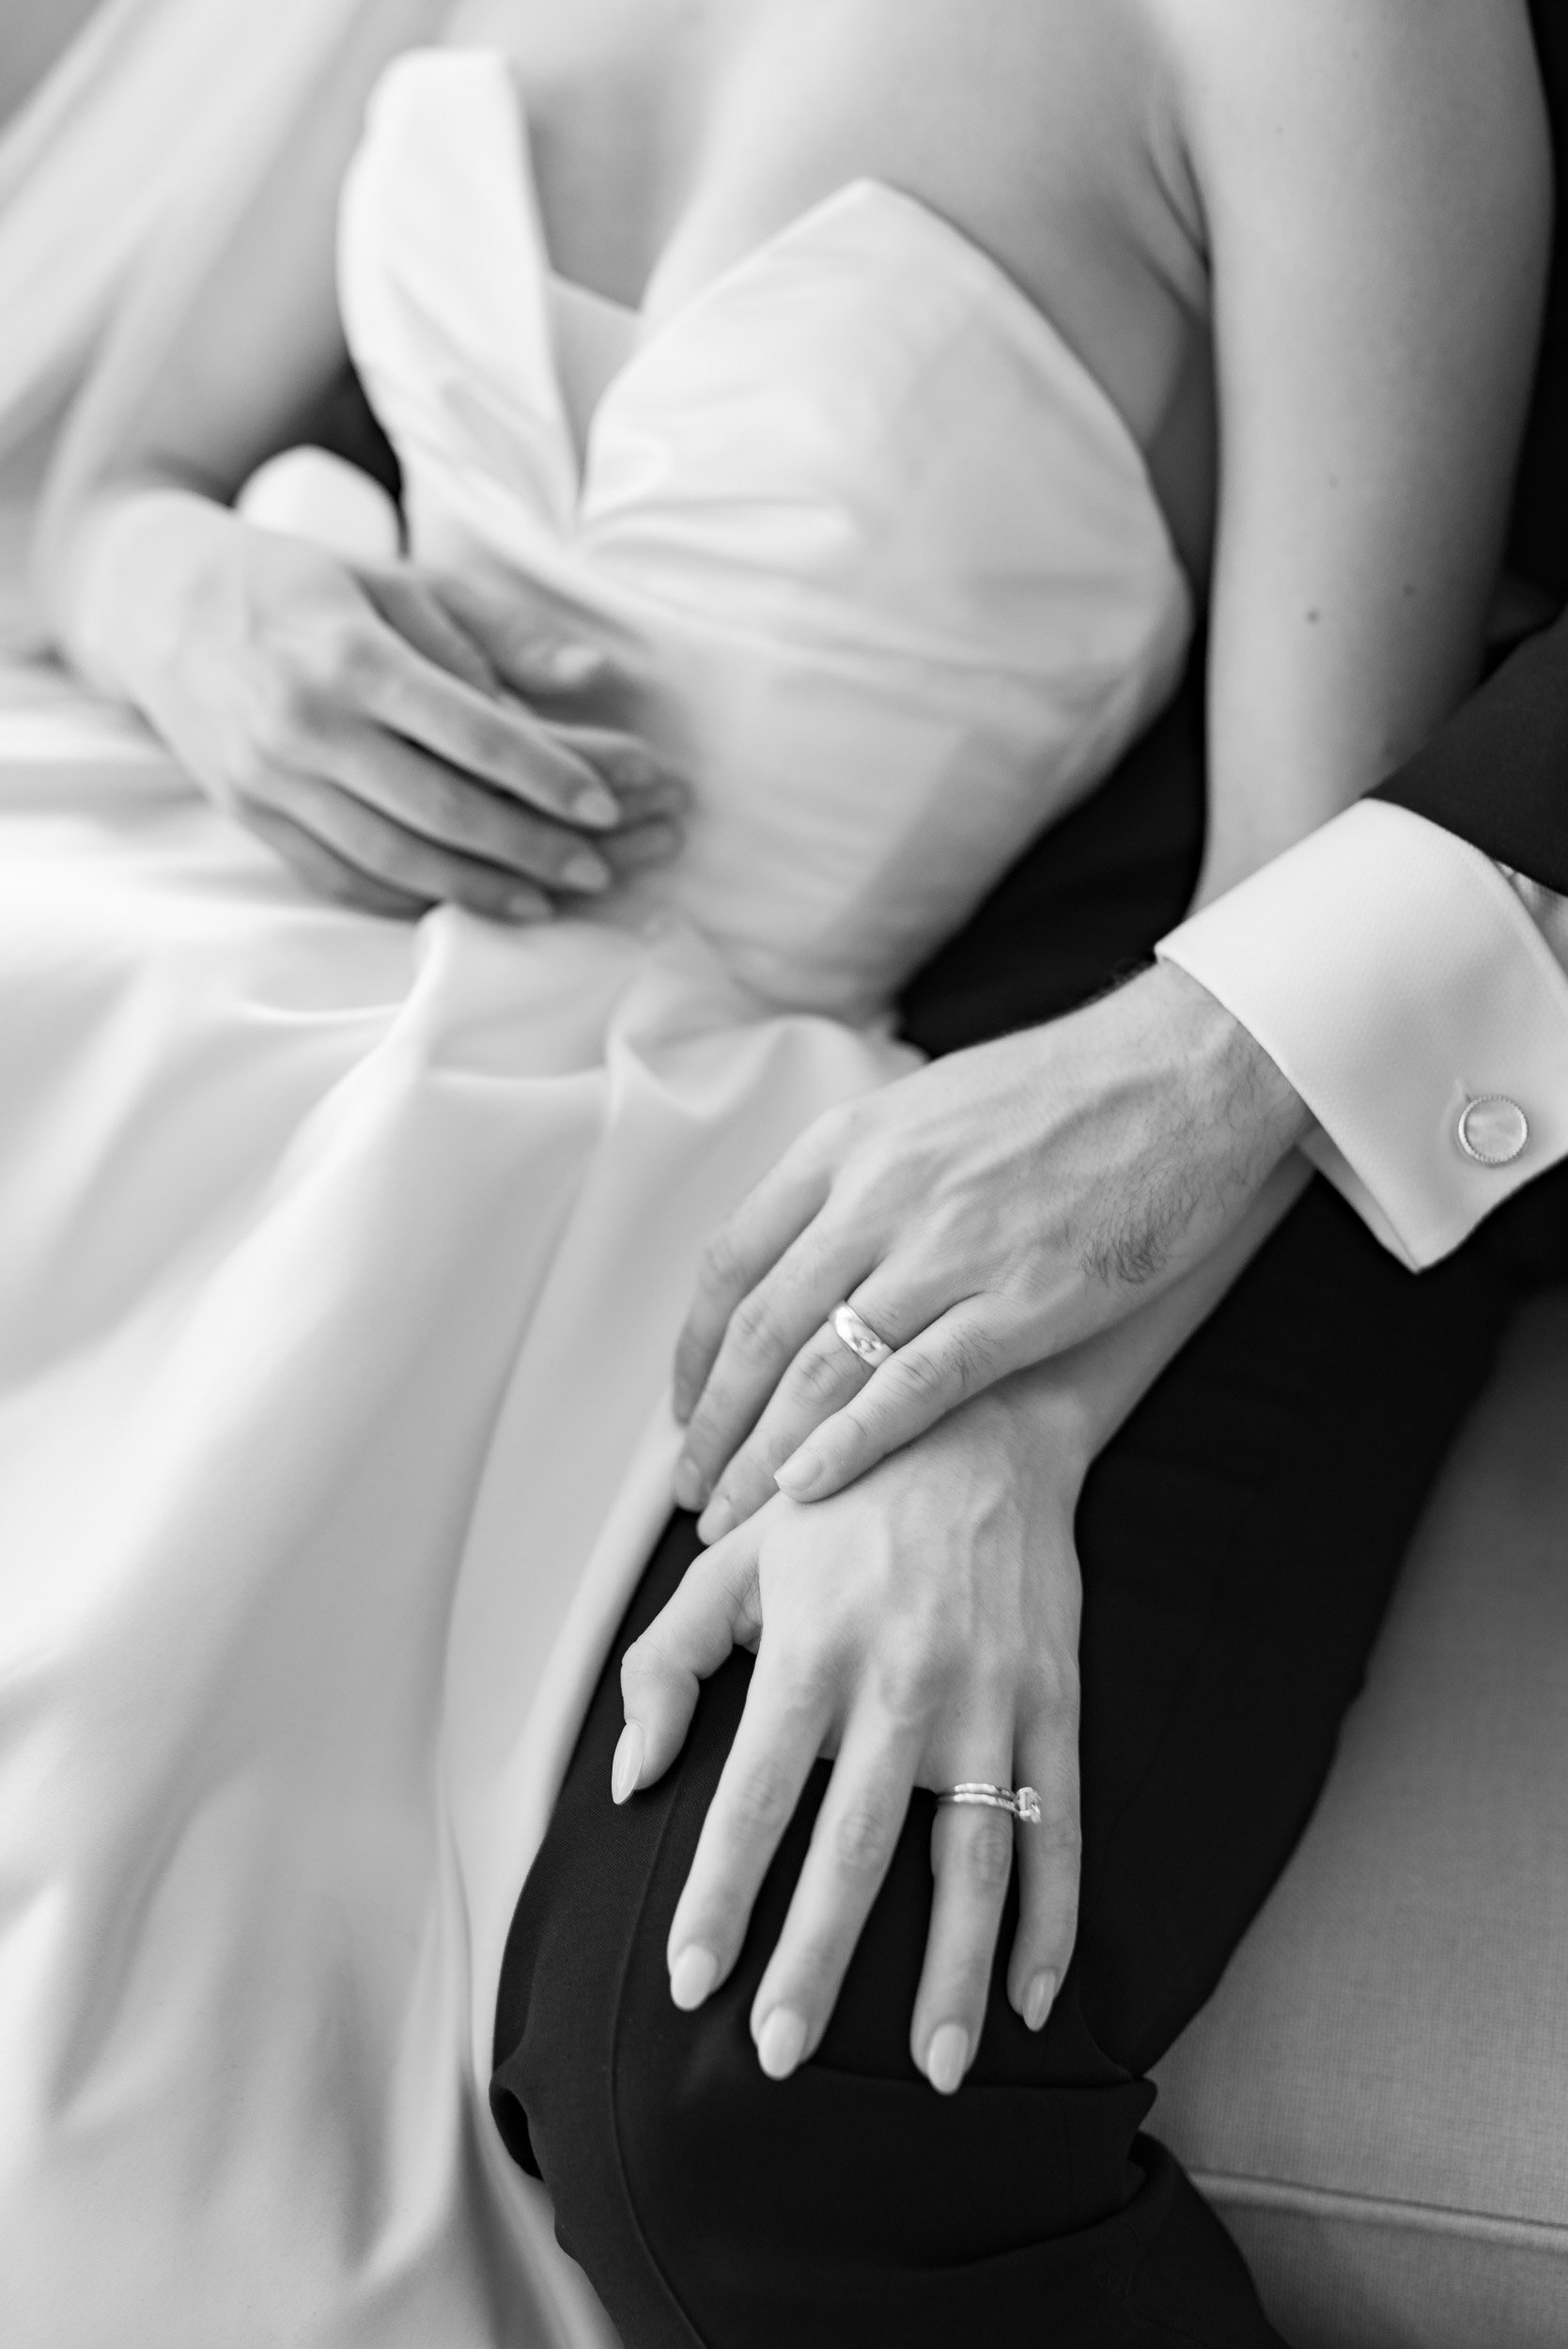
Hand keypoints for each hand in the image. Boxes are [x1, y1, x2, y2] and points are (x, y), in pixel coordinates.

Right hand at [84, 491, 686, 917]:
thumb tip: (596, 673)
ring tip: (548, 901)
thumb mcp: (397, 579)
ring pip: (394, 859)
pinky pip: (344, 879)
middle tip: (598, 870)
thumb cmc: (302, 586)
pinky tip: (469, 901)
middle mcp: (305, 724)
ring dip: (481, 890)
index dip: (546, 775)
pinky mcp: (254, 819)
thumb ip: (500, 631)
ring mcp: (273, 782)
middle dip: (530, 848)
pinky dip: (412, 898)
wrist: (158, 604)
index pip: (468, 730)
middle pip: (440, 809)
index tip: (608, 805)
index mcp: (350, 653)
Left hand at [618, 1370, 1088, 2091]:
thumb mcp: (732, 1557)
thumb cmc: (837, 1499)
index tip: (690, 1981)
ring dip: (950, 1973)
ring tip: (928, 2072)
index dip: (719, 1896)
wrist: (981, 1421)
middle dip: (815, 1962)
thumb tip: (632, 1780)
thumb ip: (667, 1663)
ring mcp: (990, 1697)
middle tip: (780, 2058)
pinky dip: (1053, 1921)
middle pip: (854, 1850)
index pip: (754, 1798)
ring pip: (974, 1860)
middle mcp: (902, 1682)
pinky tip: (1032, 2001)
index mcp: (810, 1651)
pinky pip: (1062, 1829)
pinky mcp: (1056, 1699)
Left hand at [671, 960, 1309, 1532]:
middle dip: (713, 1421)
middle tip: (690, 1488)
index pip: (734, 1261)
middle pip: (761, 1326)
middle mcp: (879, 1195)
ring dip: (763, 1451)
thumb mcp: (928, 1105)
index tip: (685, 1406)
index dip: (698, 1348)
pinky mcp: (1022, 1299)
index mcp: (848, 1143)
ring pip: (821, 1365)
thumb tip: (810, 1245)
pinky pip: (913, 1386)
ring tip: (732, 1514)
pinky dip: (851, 1442)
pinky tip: (811, 1489)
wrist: (1186, 1069)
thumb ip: (862, 1175)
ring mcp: (948, 1249)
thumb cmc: (1065, 1088)